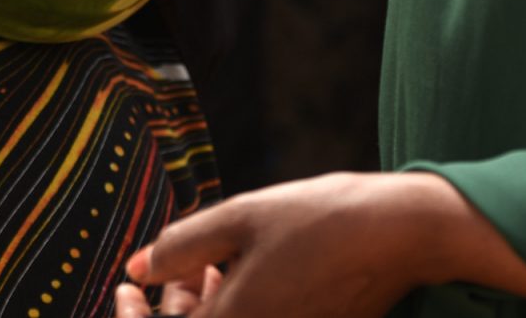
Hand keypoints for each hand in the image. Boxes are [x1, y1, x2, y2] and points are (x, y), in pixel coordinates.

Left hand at [114, 173, 456, 317]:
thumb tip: (137, 268)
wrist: (401, 235)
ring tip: (210, 261)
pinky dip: (238, 307)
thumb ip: (180, 246)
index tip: (125, 287)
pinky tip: (241, 273)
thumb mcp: (239, 218)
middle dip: (173, 306)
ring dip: (205, 305)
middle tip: (173, 266)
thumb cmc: (320, 220)